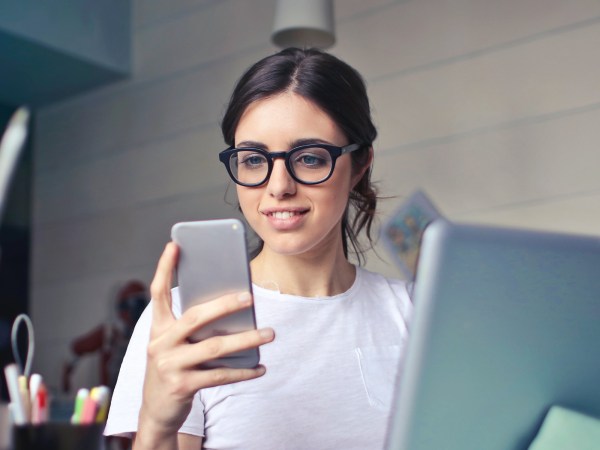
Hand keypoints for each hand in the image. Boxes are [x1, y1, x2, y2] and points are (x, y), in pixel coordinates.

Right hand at [136, 242, 273, 445]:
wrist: (156, 411)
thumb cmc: (173, 367)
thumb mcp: (174, 345)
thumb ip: (193, 327)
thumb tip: (233, 308)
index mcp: (158, 328)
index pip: (158, 292)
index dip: (164, 268)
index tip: (174, 245)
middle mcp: (160, 343)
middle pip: (195, 317)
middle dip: (224, 305)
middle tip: (249, 297)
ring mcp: (169, 365)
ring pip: (214, 347)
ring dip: (246, 340)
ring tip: (269, 333)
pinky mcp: (182, 386)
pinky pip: (220, 375)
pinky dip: (243, 371)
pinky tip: (260, 367)